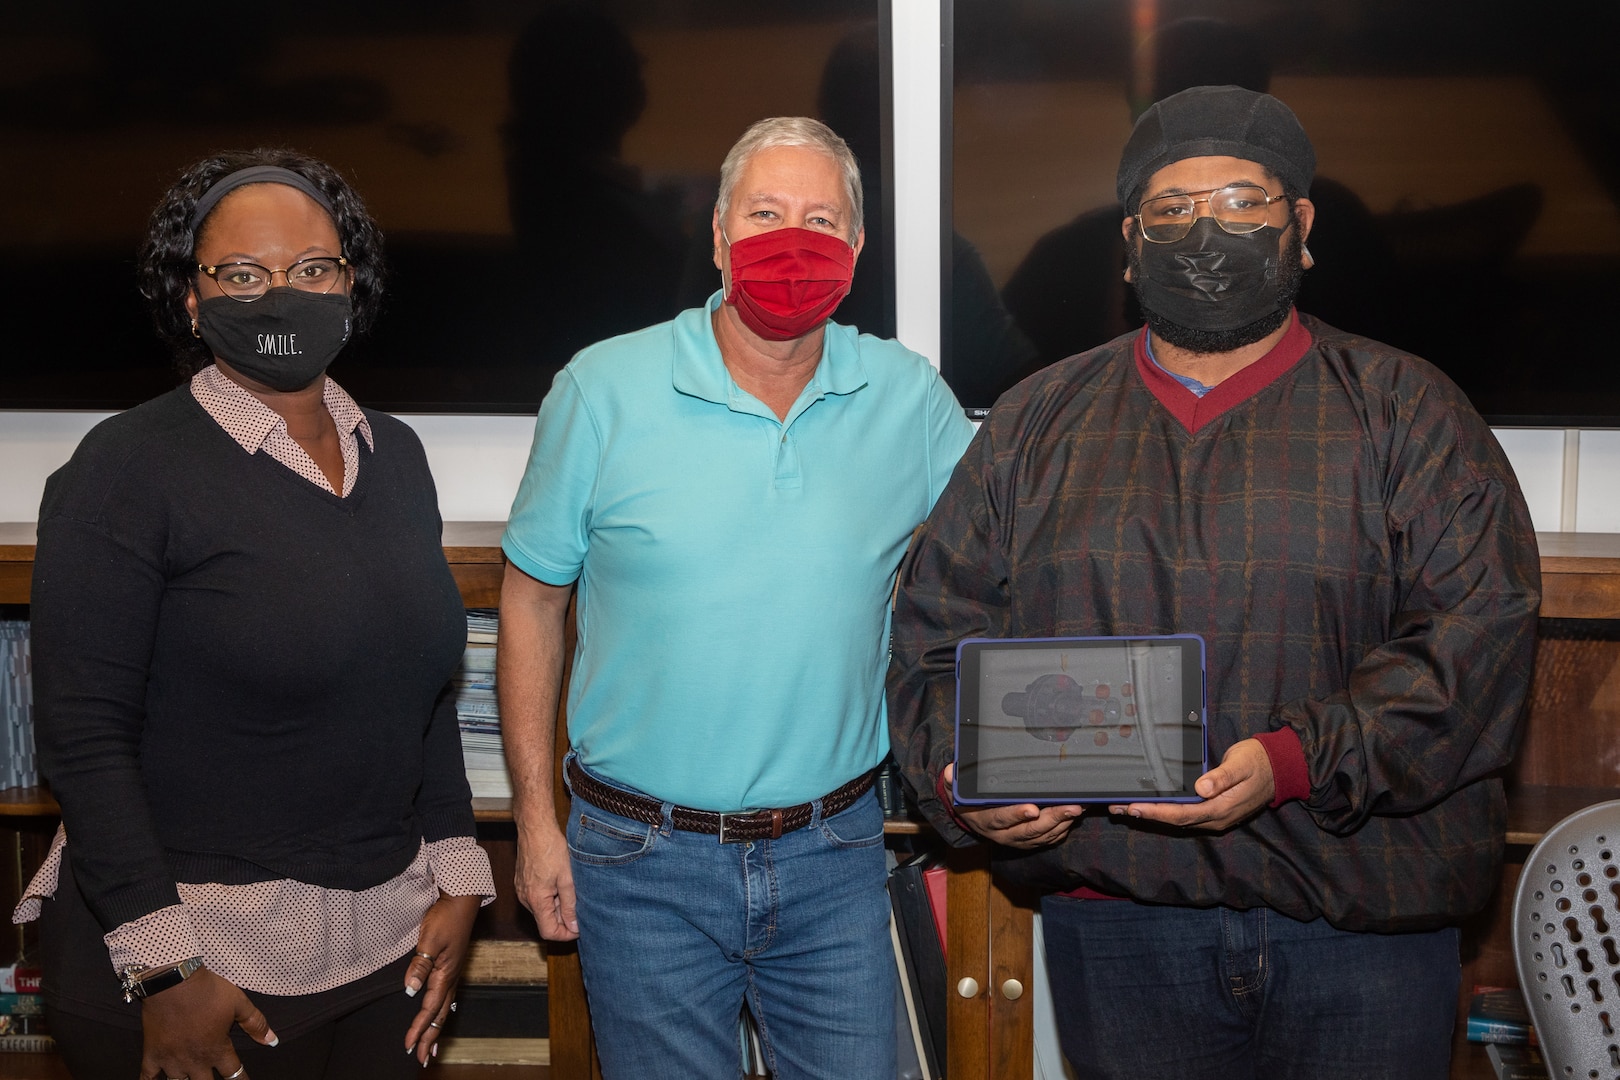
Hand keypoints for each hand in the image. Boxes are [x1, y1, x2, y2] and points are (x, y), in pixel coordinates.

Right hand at [139, 967, 275, 1079]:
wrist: (173, 981)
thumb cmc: (208, 991)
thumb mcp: (238, 1003)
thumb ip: (256, 1024)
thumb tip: (272, 1041)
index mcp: (217, 1050)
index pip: (233, 1073)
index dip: (241, 1079)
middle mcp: (195, 1060)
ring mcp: (171, 1060)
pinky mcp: (152, 1054)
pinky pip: (147, 1078)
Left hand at [403, 892, 480, 1065]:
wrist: (462, 899)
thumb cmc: (446, 917)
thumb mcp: (429, 941)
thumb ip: (420, 966)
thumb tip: (410, 990)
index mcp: (446, 974)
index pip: (430, 1008)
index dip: (418, 1028)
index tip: (409, 1045)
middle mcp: (451, 977)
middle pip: (441, 1014)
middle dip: (431, 1037)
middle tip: (424, 1058)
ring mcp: (453, 972)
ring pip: (445, 1007)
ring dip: (437, 1028)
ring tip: (433, 1045)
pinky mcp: (452, 965)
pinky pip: (447, 996)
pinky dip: (442, 1012)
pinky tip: (442, 1013)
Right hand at [514, 821, 577, 940]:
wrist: (535, 828)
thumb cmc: (551, 849)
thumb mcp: (567, 879)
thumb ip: (570, 905)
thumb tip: (574, 926)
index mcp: (536, 900)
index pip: (548, 932)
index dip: (566, 934)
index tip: (580, 927)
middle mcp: (525, 899)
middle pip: (545, 921)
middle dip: (564, 918)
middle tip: (580, 904)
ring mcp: (522, 890)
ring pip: (542, 909)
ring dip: (558, 906)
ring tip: (571, 889)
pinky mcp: (522, 882)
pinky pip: (537, 898)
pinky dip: (550, 897)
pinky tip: (560, 882)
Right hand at [942, 764, 1083, 848]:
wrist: (970, 819)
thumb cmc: (967, 800)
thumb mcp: (954, 788)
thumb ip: (952, 780)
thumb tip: (950, 771)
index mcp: (985, 821)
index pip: (1001, 819)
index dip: (1016, 815)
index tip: (1033, 808)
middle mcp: (1002, 835)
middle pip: (1029, 830)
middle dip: (1051, 819)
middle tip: (1070, 807)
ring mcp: (1017, 840)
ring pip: (1041, 836)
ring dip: (1061, 824)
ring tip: (1076, 809)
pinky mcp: (1028, 842)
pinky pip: (1047, 839)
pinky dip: (1061, 830)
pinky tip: (1072, 818)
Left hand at [1110, 738, 1274, 830]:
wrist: (1279, 769)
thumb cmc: (1258, 763)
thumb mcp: (1241, 765)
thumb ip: (1222, 777)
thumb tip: (1201, 788)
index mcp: (1220, 808)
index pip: (1181, 814)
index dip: (1156, 812)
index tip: (1134, 808)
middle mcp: (1215, 817)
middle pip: (1174, 820)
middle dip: (1146, 815)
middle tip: (1117, 808)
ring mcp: (1214, 816)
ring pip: (1178, 819)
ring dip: (1152, 814)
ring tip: (1126, 808)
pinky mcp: (1213, 810)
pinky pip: (1185, 814)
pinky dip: (1165, 811)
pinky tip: (1152, 805)